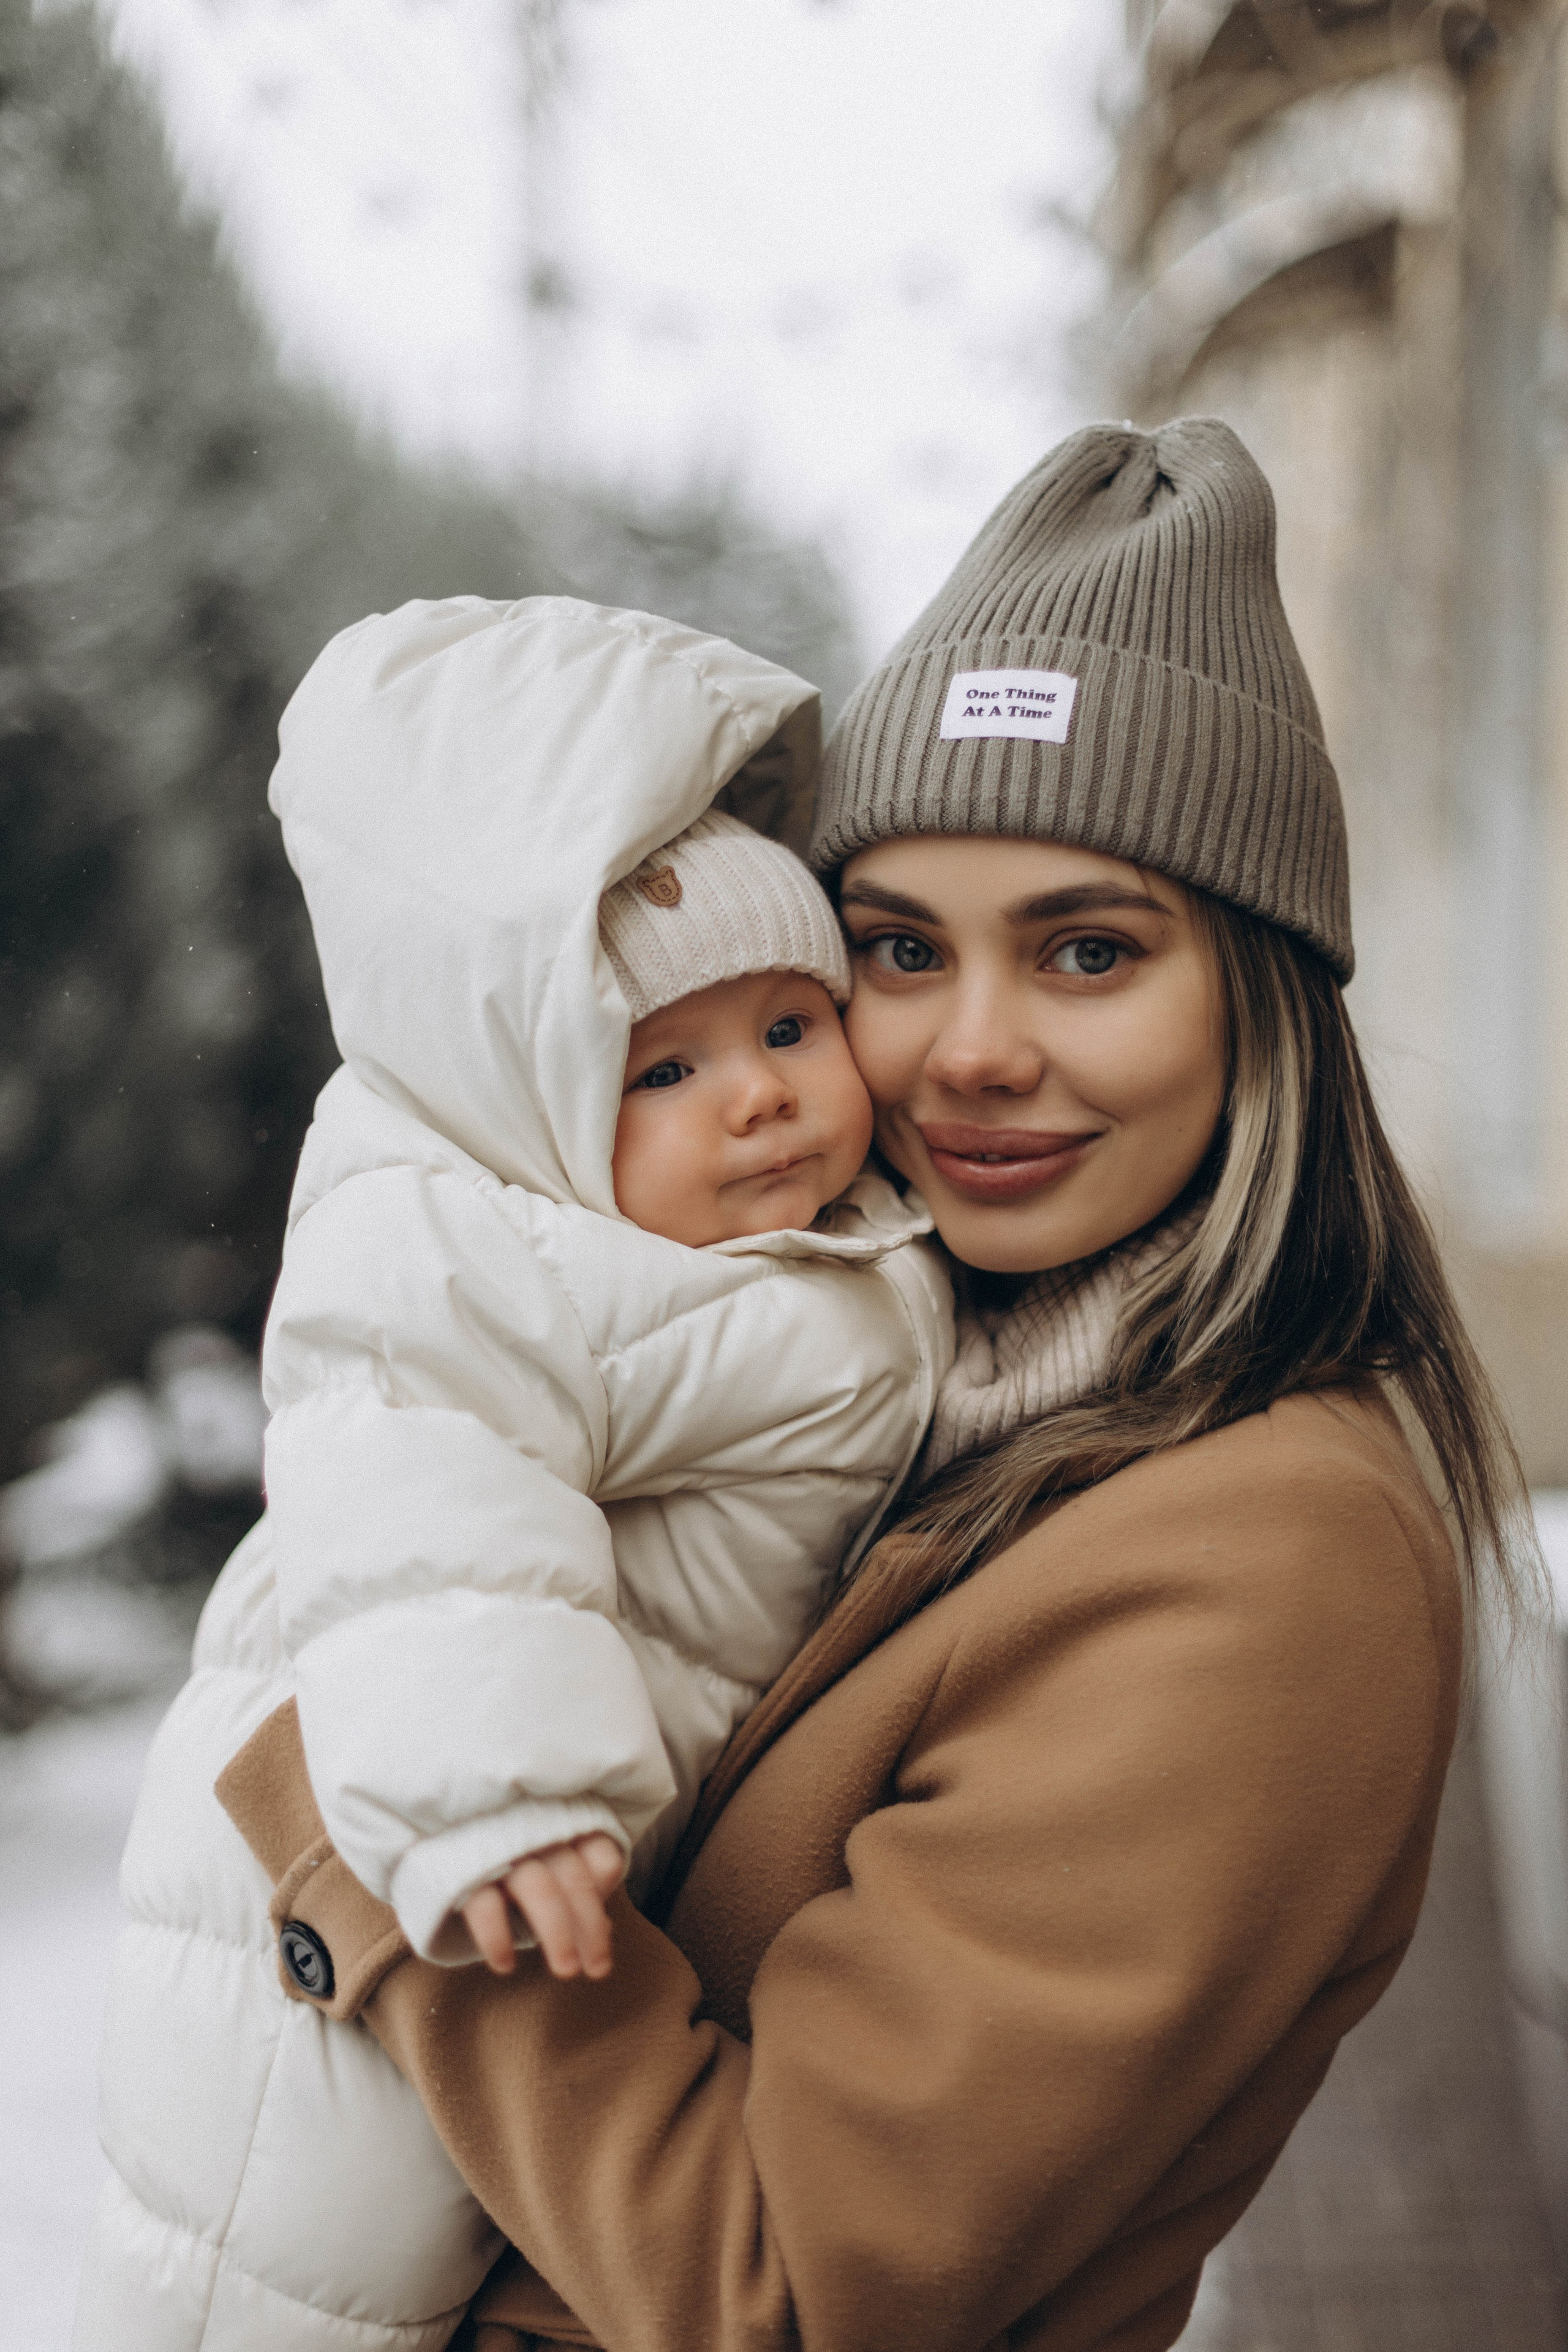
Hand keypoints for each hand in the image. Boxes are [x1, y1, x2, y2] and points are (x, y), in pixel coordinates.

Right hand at [457, 1832, 625, 1980]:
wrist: (437, 1842)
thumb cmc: (503, 1860)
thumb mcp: (543, 1866)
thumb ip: (572, 1888)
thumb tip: (605, 1928)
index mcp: (561, 1827)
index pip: (600, 1856)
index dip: (606, 1895)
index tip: (605, 1930)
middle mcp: (534, 1832)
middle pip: (574, 1878)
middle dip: (588, 1927)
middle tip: (597, 1971)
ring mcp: (497, 1847)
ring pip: (538, 1888)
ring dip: (557, 1933)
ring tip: (566, 1971)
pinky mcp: (460, 1868)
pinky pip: (484, 1904)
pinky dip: (497, 1936)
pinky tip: (505, 1964)